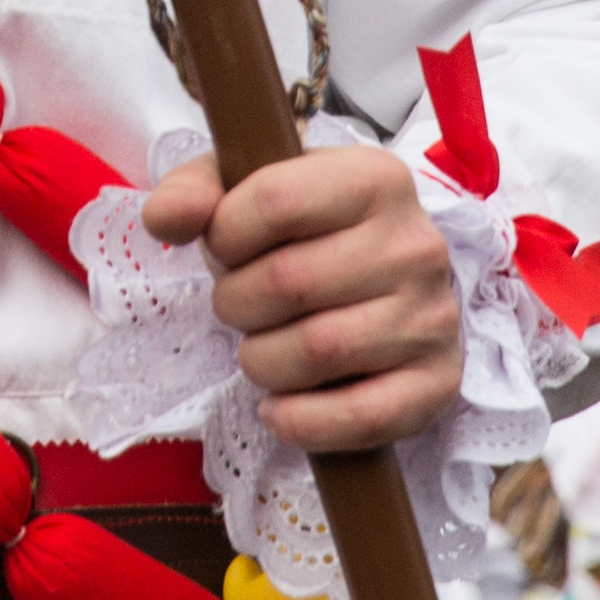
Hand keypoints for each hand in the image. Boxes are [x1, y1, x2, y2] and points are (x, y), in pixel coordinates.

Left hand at [142, 144, 460, 454]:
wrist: (382, 289)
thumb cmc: (304, 236)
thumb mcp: (246, 193)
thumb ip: (193, 193)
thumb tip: (163, 219)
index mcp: (374, 178)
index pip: (276, 199)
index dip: (225, 234)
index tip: (225, 249)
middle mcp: (416, 243)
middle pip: (289, 282)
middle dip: (235, 303)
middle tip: (237, 307)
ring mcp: (434, 316)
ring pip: (319, 350)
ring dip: (262, 361)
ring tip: (261, 350)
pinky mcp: (437, 383)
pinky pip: (361, 416)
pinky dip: (302, 421)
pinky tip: (279, 409)